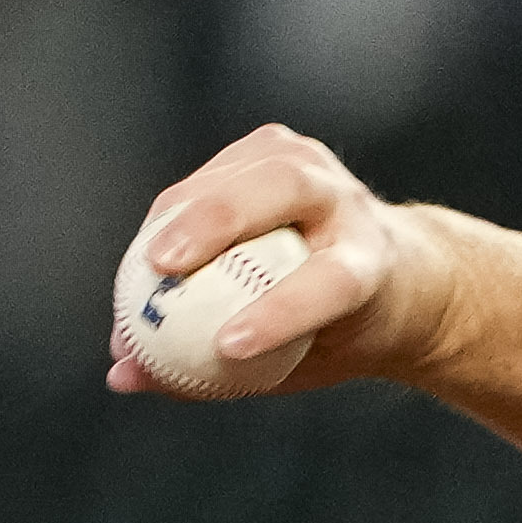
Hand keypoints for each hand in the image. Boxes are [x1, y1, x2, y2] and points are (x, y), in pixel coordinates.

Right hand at [108, 124, 408, 397]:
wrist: (397, 274)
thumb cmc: (339, 334)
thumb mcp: (295, 368)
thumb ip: (213, 373)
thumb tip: (123, 375)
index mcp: (372, 264)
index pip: (328, 284)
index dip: (279, 313)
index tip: (226, 344)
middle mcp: (348, 203)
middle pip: (281, 191)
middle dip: (216, 222)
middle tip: (161, 265)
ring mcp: (313, 165)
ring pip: (244, 171)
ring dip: (184, 210)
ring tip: (145, 259)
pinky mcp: (278, 147)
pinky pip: (216, 171)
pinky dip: (179, 205)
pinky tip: (152, 239)